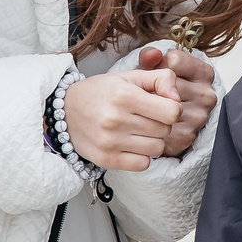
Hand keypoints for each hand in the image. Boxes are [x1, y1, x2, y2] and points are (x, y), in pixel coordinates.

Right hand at [63, 68, 182, 172]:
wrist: (64, 112)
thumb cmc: (101, 92)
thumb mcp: (129, 76)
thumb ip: (160, 79)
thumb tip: (177, 97)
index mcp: (125, 95)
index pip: (172, 112)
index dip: (172, 108)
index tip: (161, 106)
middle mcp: (116, 119)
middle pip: (166, 130)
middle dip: (161, 123)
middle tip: (146, 117)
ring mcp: (110, 142)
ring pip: (157, 148)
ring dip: (153, 140)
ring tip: (138, 131)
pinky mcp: (106, 159)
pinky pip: (143, 164)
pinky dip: (142, 156)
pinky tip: (131, 144)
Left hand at [139, 42, 217, 156]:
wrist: (167, 117)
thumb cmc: (162, 87)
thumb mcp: (157, 67)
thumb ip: (150, 57)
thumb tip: (151, 54)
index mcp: (204, 73)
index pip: (174, 60)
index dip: (157, 65)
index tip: (154, 71)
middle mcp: (207, 96)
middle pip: (168, 85)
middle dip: (151, 87)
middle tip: (145, 89)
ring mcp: (199, 118)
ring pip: (162, 107)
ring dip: (148, 107)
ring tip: (145, 104)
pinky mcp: (186, 137)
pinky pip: (158, 127)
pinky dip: (148, 124)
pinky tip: (148, 119)